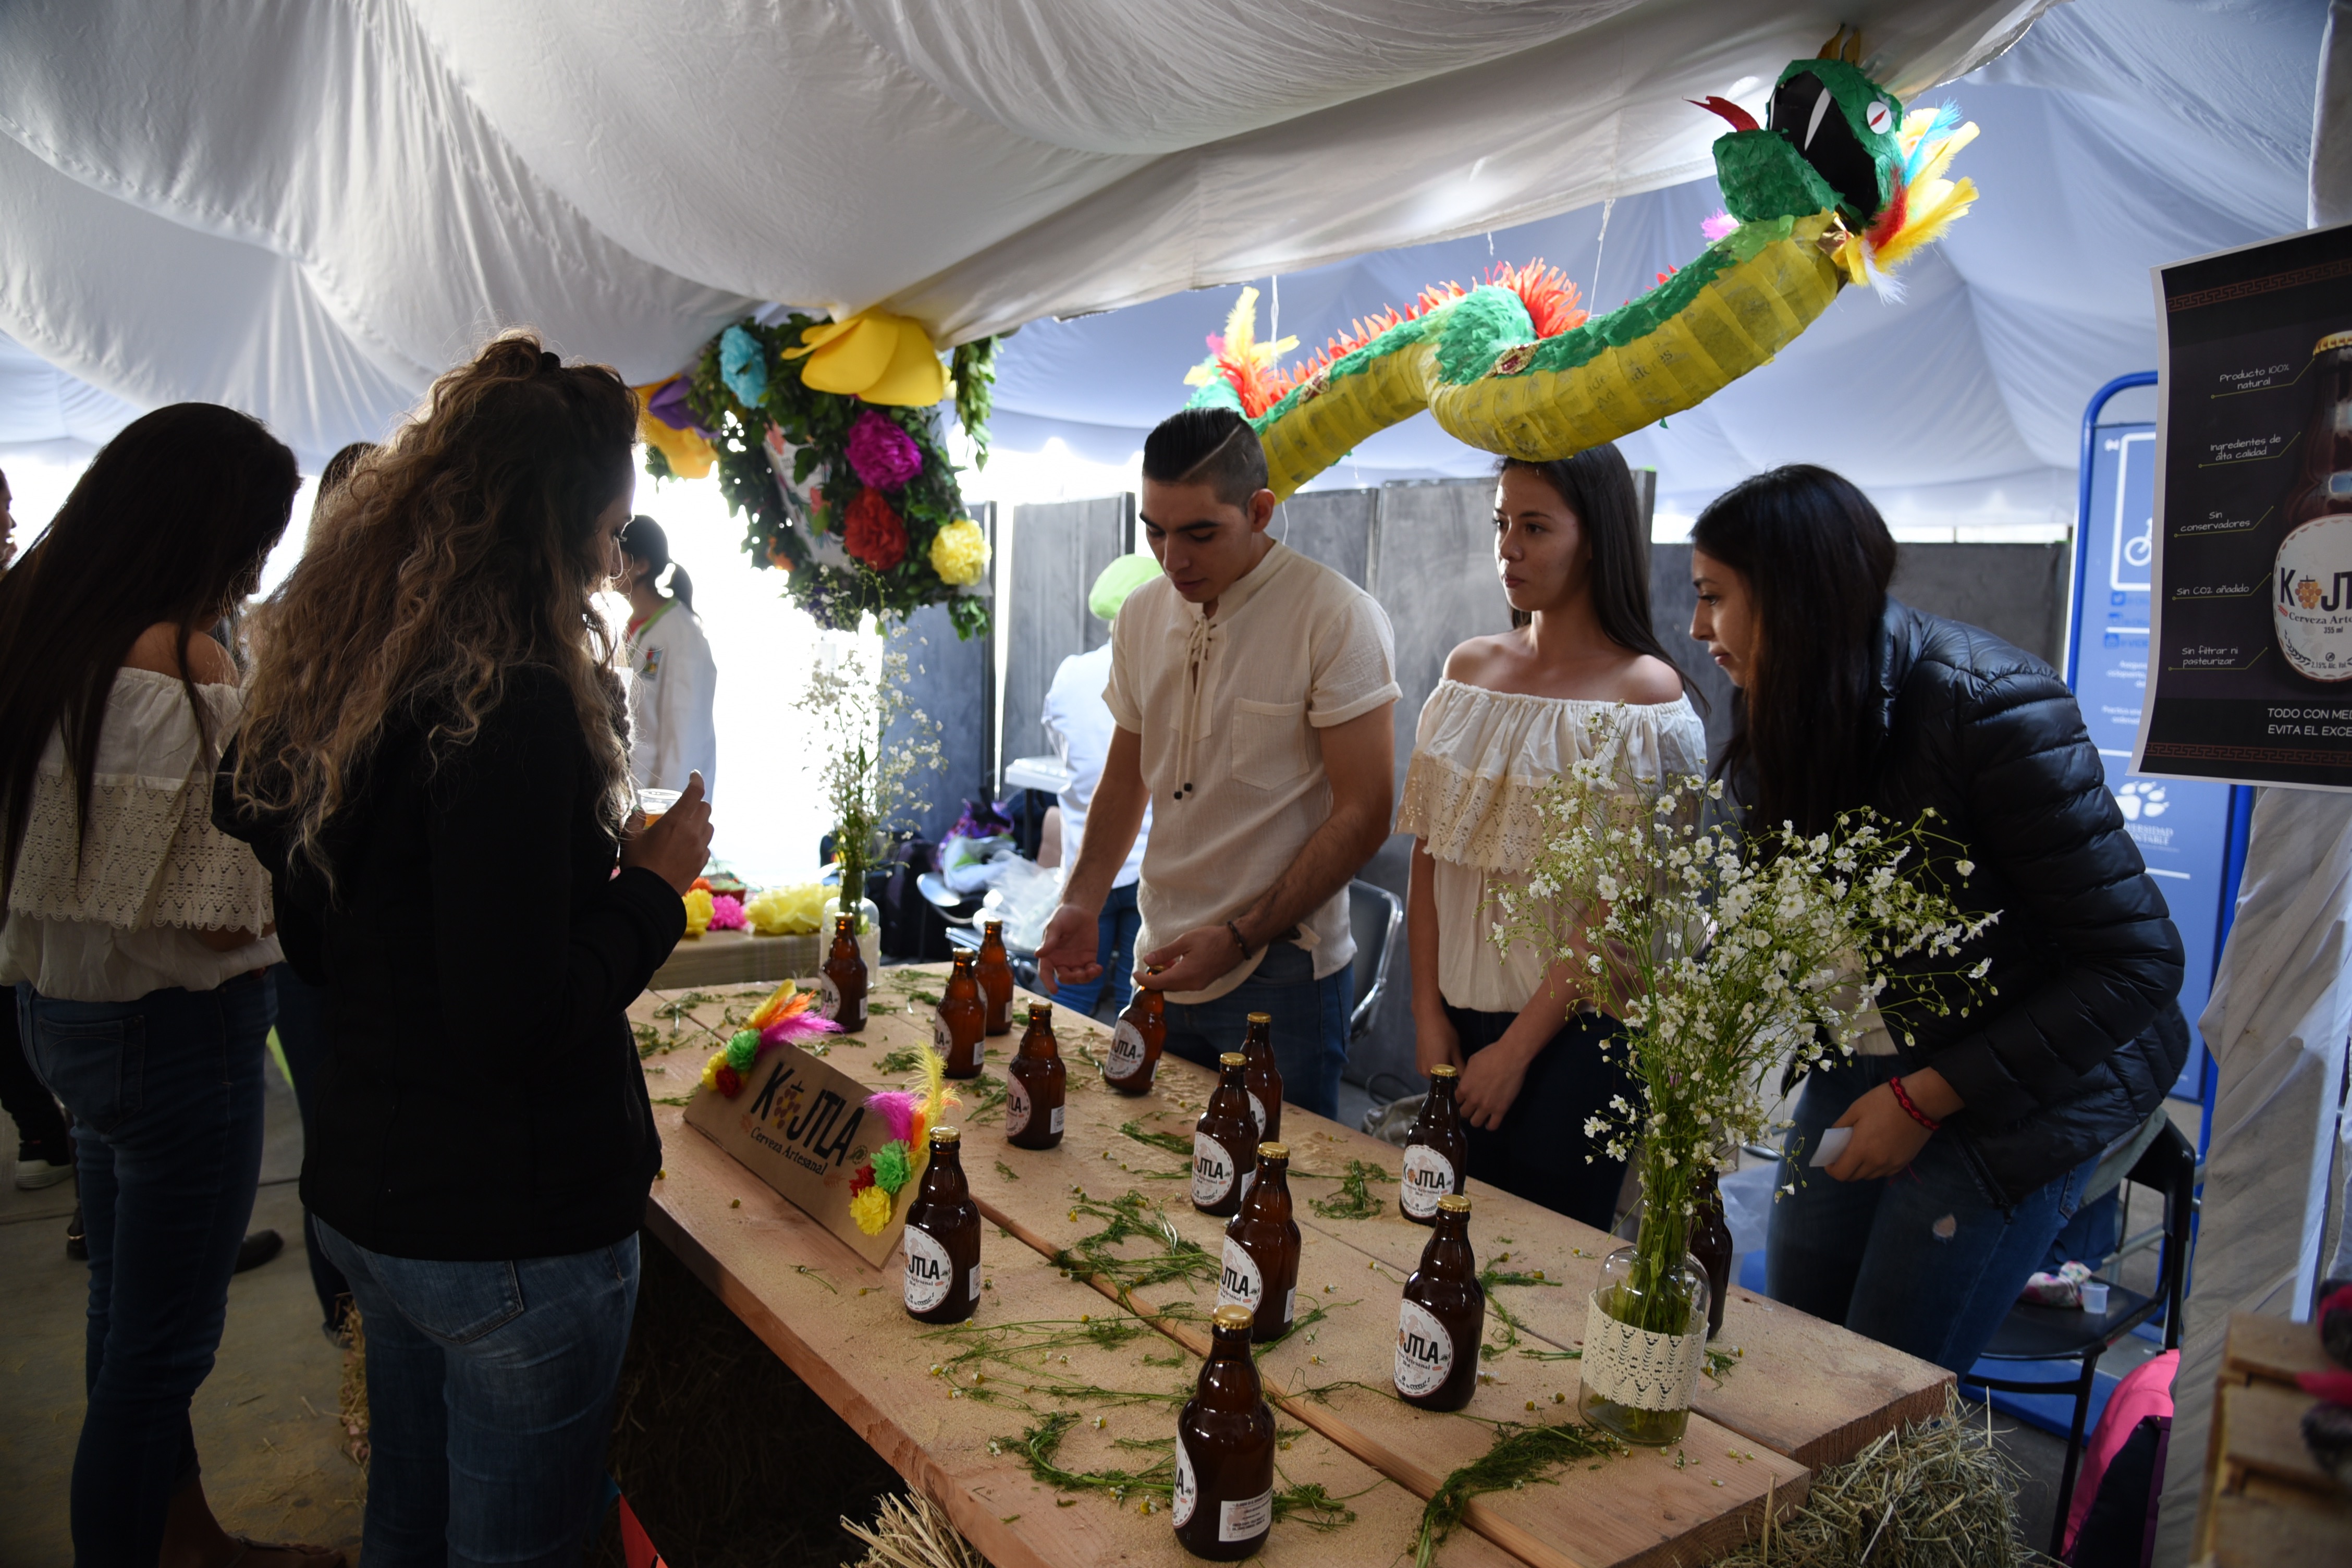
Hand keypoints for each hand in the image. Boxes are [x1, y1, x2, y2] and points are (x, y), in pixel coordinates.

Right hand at [619, 771, 712, 894]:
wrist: (650, 894)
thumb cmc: (637, 863)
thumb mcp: (629, 837)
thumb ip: (634, 819)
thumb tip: (640, 811)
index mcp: (676, 821)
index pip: (694, 792)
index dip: (696, 780)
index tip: (693, 775)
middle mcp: (693, 831)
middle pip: (705, 807)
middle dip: (697, 802)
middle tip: (684, 806)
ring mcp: (700, 847)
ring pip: (709, 825)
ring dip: (701, 821)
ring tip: (686, 827)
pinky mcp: (702, 862)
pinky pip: (707, 845)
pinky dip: (700, 840)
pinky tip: (687, 846)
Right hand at [1034, 904, 1102, 994]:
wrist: (1081, 910)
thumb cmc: (1064, 916)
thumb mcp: (1055, 926)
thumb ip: (1049, 940)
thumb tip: (1038, 954)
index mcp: (1049, 956)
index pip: (1045, 973)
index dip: (1048, 983)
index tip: (1054, 991)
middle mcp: (1060, 962)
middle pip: (1065, 978)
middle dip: (1073, 978)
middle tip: (1082, 974)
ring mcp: (1074, 962)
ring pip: (1078, 977)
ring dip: (1085, 978)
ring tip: (1094, 970)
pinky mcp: (1088, 959)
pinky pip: (1090, 971)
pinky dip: (1094, 972)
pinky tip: (1098, 968)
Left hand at [1136, 924, 1245, 993]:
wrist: (1237, 943)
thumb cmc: (1212, 939)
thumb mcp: (1185, 941)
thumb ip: (1165, 952)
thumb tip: (1147, 960)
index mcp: (1185, 975)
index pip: (1158, 983)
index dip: (1144, 980)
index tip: (1135, 974)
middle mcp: (1192, 984)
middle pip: (1166, 987)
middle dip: (1154, 978)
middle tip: (1149, 966)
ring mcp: (1199, 985)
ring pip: (1175, 986)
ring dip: (1166, 977)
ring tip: (1165, 961)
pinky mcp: (1203, 982)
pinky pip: (1184, 984)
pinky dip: (1175, 976)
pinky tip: (1176, 963)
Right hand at [1413, 1012, 1462, 1078]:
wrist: (1428, 1019)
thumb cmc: (1444, 1033)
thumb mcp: (1456, 1051)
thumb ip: (1461, 1068)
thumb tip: (1467, 1079)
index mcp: (1435, 1072)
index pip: (1450, 1084)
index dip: (1458, 1080)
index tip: (1463, 1073)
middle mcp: (1425, 1073)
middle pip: (1441, 1081)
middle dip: (1450, 1076)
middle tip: (1457, 1063)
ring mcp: (1419, 1068)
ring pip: (1435, 1076)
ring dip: (1443, 1071)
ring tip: (1449, 1057)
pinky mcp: (1417, 1063)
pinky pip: (1429, 1070)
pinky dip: (1436, 1067)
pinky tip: (1440, 1054)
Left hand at [1456, 1034, 1536, 1130]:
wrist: (1510, 1056)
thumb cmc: (1491, 1055)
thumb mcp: (1472, 1062)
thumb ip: (1467, 1076)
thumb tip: (1467, 1081)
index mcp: (1464, 1087)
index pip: (1455, 1101)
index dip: (1459, 1101)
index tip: (1464, 1100)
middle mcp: (1473, 1099)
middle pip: (1463, 1114)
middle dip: (1467, 1111)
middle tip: (1472, 1108)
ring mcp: (1486, 1106)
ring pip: (1475, 1123)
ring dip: (1477, 1119)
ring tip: (1482, 1114)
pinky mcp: (1501, 1110)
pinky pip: (1492, 1126)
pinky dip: (1490, 1125)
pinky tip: (1491, 1119)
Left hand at [1823, 1082, 1934, 1181]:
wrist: (1919, 1102)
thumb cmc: (1883, 1102)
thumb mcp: (1856, 1109)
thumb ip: (1841, 1125)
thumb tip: (1833, 1137)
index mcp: (1861, 1150)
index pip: (1841, 1173)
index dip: (1832, 1169)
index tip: (1830, 1161)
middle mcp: (1876, 1162)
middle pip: (1855, 1177)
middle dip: (1845, 1169)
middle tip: (1844, 1155)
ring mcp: (1892, 1164)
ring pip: (1870, 1176)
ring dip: (1861, 1169)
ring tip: (1860, 1153)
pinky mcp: (1904, 1162)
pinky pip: (1885, 1172)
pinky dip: (1877, 1167)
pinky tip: (1877, 1153)